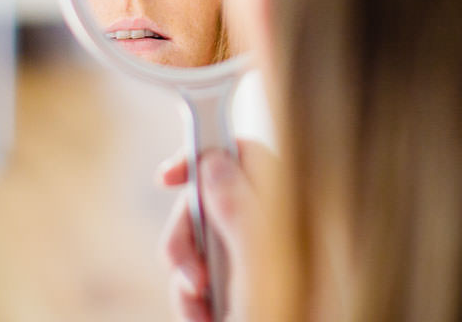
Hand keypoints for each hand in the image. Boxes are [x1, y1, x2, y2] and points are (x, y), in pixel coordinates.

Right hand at [157, 142, 271, 320]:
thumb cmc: (285, 321)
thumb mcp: (262, 269)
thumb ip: (241, 212)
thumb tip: (214, 163)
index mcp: (293, 213)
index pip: (249, 156)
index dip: (206, 155)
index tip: (168, 176)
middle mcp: (275, 230)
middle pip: (211, 201)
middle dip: (186, 235)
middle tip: (194, 274)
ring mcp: (255, 261)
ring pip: (199, 242)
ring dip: (186, 274)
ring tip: (201, 307)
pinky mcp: (239, 288)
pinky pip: (198, 277)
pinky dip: (191, 299)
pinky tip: (205, 319)